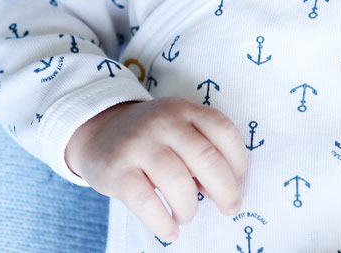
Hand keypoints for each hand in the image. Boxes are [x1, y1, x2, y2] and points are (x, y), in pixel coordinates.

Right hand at [65, 98, 246, 242]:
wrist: (101, 131)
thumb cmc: (152, 137)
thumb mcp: (178, 128)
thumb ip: (200, 148)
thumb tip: (223, 188)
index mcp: (185, 110)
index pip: (222, 130)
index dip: (237, 158)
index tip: (240, 178)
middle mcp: (164, 122)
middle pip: (205, 157)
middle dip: (224, 189)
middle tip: (231, 208)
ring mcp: (139, 145)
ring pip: (178, 181)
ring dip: (190, 207)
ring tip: (188, 215)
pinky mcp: (118, 171)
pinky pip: (146, 201)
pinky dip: (163, 222)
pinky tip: (171, 231)